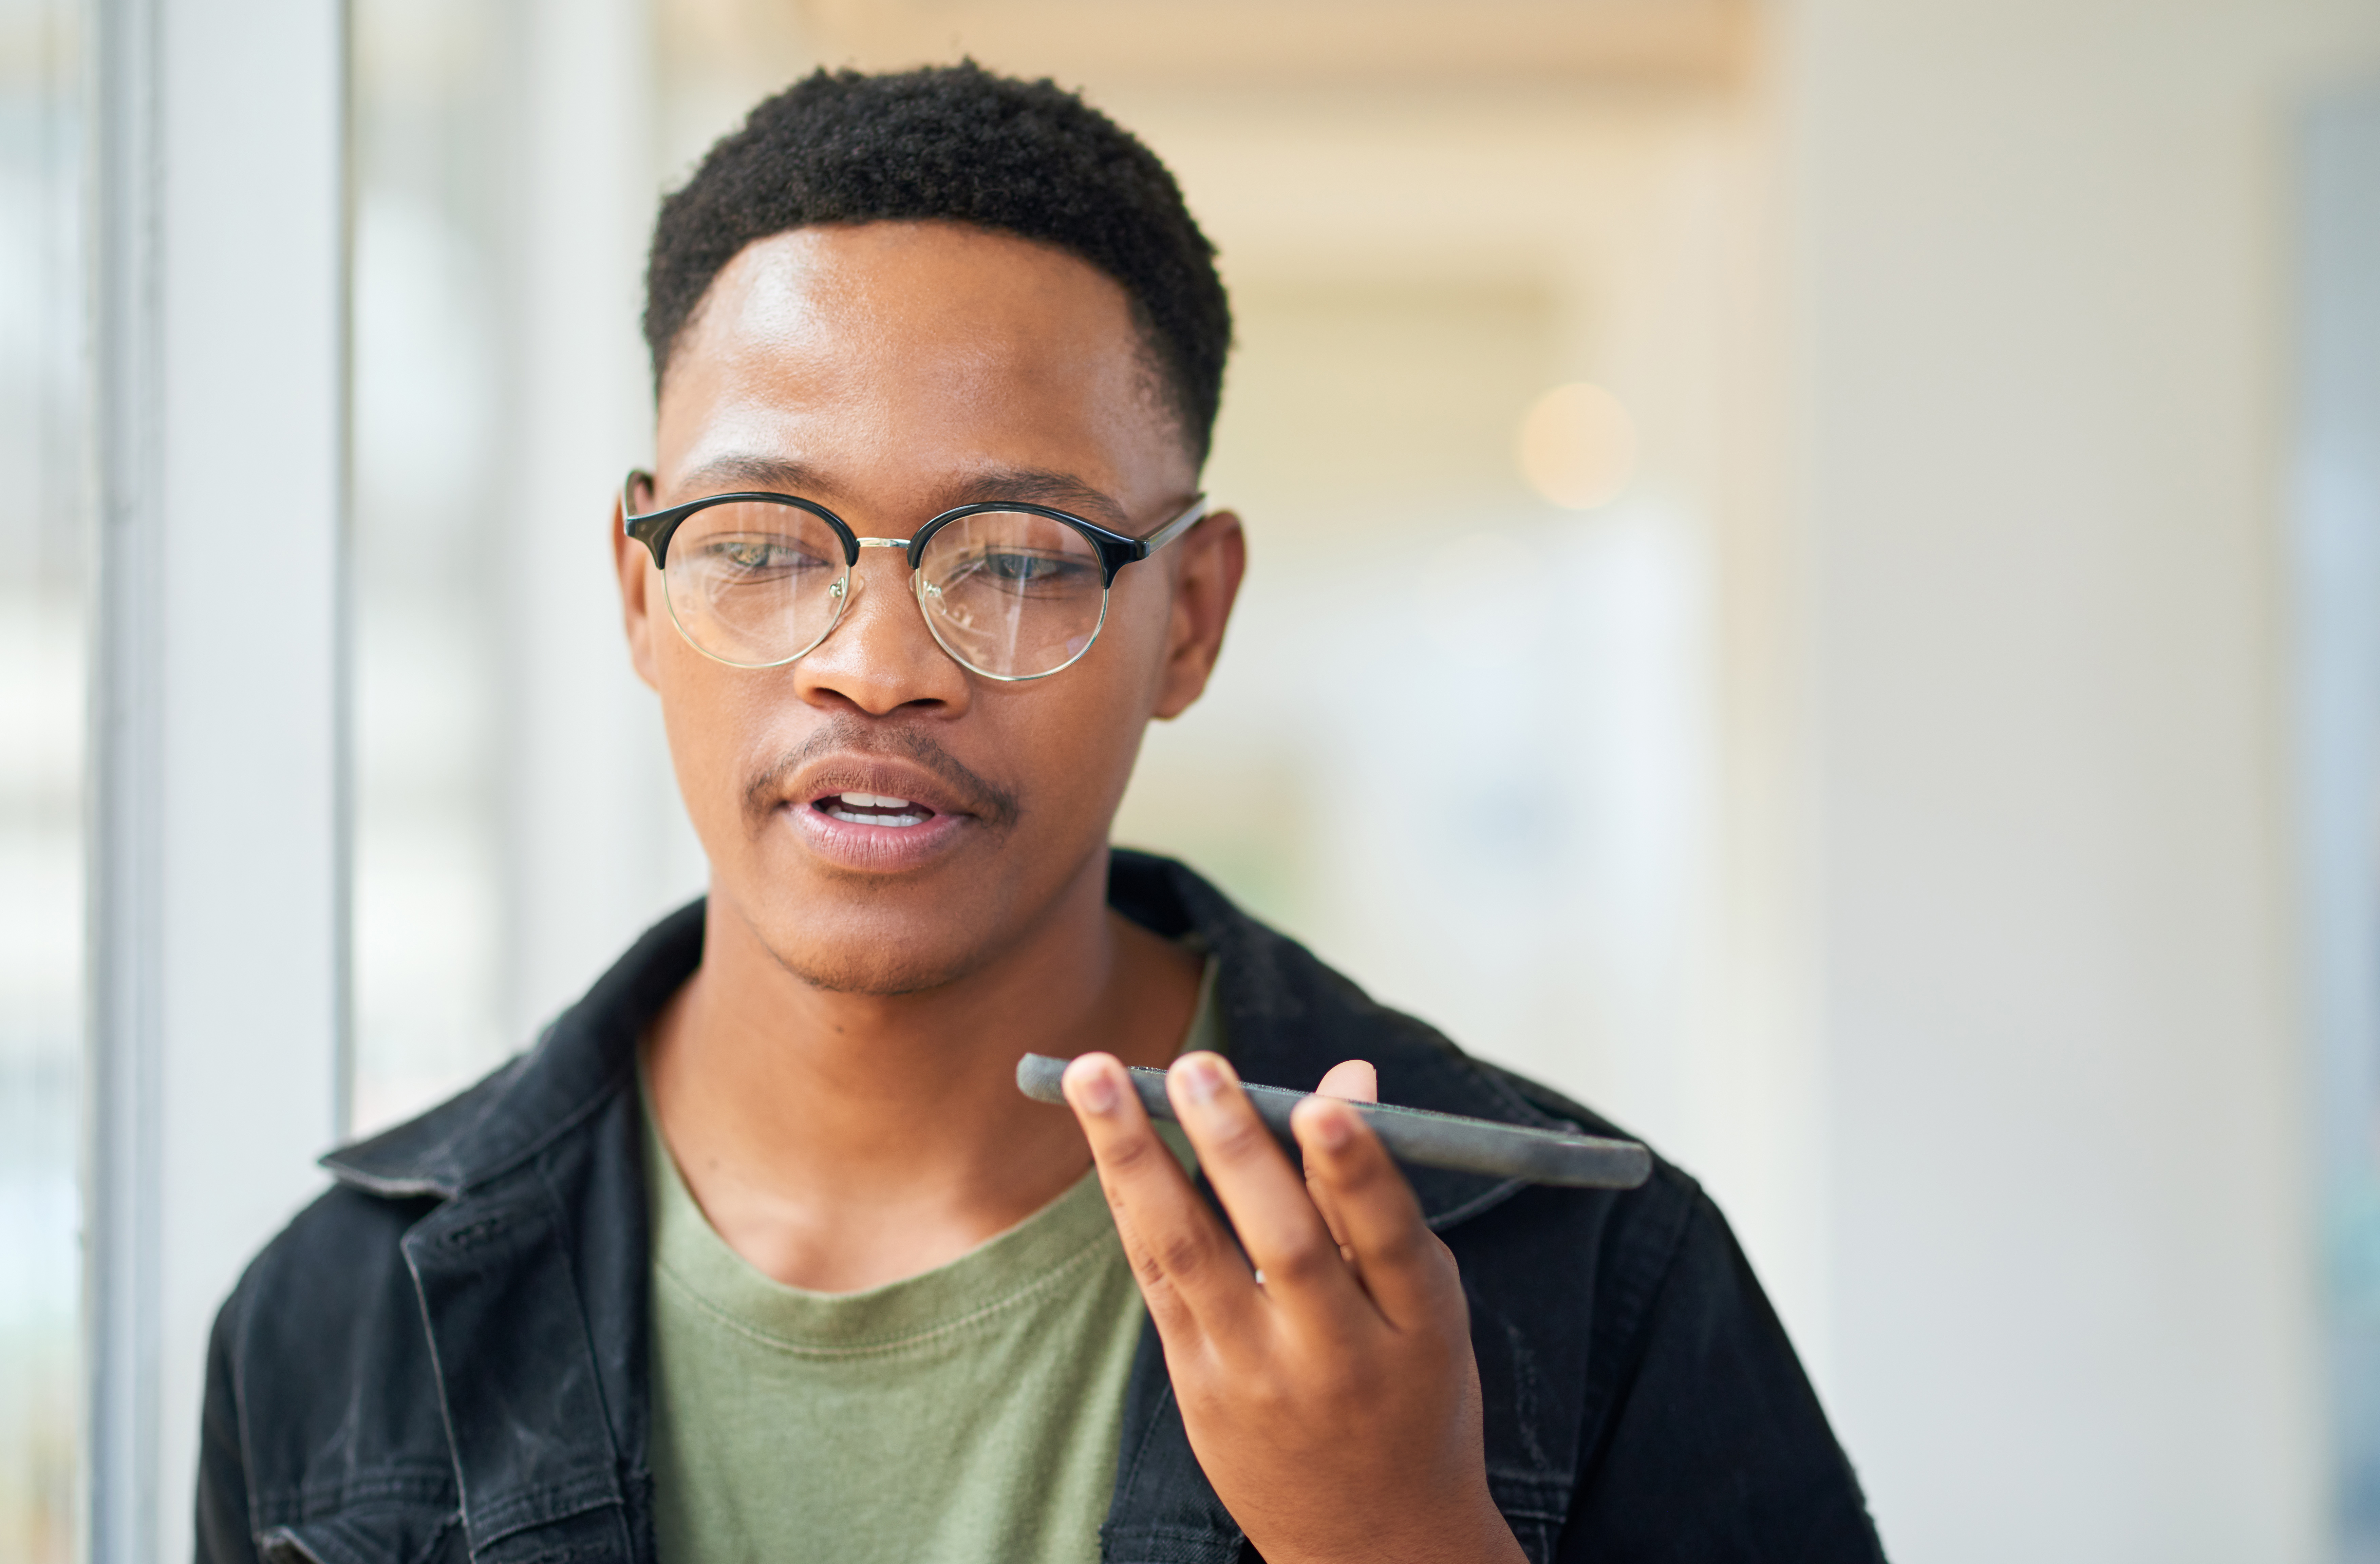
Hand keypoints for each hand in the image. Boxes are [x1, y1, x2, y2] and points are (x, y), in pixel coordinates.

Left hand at [1062, 1050, 1527, 1563]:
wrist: (1370, 1544)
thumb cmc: (1409, 1393)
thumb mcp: (1424, 1305)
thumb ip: (1375, 1195)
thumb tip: (1347, 1076)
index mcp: (1419, 1329)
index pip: (1390, 1240)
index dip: (1356, 1172)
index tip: (1321, 1105)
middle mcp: (1336, 1357)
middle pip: (1285, 1245)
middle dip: (1235, 1149)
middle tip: (1195, 1065)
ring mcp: (1257, 1377)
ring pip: (1191, 1255)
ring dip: (1135, 1159)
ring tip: (1096, 1078)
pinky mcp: (1196, 1387)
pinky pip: (1159, 1281)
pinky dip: (1132, 1205)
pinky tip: (1107, 1144)